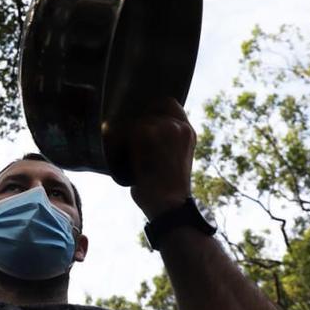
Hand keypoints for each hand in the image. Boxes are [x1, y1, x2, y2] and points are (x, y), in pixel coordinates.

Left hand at [107, 97, 195, 218]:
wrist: (170, 206)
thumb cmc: (167, 191)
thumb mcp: (172, 160)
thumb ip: (164, 142)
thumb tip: (140, 131)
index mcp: (188, 132)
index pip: (168, 104)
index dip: (153, 110)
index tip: (143, 126)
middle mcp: (179, 127)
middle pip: (148, 112)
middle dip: (137, 128)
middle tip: (131, 146)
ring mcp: (165, 128)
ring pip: (136, 123)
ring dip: (129, 139)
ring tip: (128, 157)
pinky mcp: (148, 133)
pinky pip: (126, 132)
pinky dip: (121, 145)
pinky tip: (124, 159)